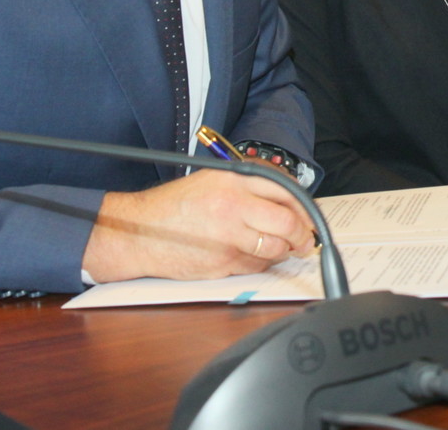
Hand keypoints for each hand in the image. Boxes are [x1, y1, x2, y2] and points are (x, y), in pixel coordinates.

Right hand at [81, 168, 315, 283]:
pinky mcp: (222, 263)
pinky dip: (260, 264)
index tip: (309, 217)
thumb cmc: (174, 207)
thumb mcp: (212, 180)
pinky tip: (250, 256)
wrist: (138, 232)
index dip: (304, 207)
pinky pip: (256, 267)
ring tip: (278, 248)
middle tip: (304, 240)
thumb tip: (287, 200)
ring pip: (275, 248)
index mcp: (233, 181)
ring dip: (282, 251)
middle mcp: (233, 206)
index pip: (285, 191)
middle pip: (287, 222)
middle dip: (302, 235)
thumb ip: (248, 185)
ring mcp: (228, 237)